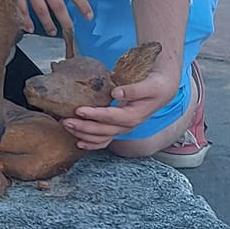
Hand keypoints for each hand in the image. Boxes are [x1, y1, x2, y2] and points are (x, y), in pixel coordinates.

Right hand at [16, 0, 93, 36]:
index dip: (82, 5)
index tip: (88, 16)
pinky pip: (21, 7)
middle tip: (70, 30)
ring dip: (47, 23)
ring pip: (40, 9)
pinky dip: (25, 19)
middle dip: (65, 20)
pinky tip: (28, 27)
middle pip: (58, 5)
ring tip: (52, 31)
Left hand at [62, 68, 179, 151]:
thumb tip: (116, 93)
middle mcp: (128, 125)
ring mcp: (123, 128)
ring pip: (101, 137)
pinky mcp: (118, 127)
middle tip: (67, 121)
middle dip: (83, 127)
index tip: (79, 110)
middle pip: (103, 131)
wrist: (163, 90)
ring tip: (67, 127)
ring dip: (83, 135)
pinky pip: (104, 140)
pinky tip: (79, 142)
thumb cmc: (156, 85)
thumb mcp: (150, 85)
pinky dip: (91, 143)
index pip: (111, 117)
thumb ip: (134, 89)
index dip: (94, 115)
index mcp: (135, 115)